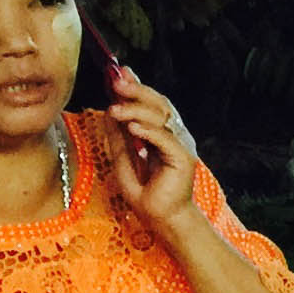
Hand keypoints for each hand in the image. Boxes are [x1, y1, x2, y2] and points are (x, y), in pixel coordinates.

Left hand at [106, 69, 203, 230]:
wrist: (163, 221)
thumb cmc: (147, 195)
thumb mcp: (123, 160)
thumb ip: (118, 137)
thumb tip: (109, 112)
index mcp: (165, 135)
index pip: (153, 104)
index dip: (137, 86)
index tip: (120, 72)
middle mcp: (177, 136)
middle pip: (160, 104)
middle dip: (137, 90)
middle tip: (117, 82)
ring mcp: (182, 146)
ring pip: (162, 117)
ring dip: (137, 110)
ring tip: (115, 109)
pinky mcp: (184, 159)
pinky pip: (165, 138)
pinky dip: (148, 130)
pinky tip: (132, 126)